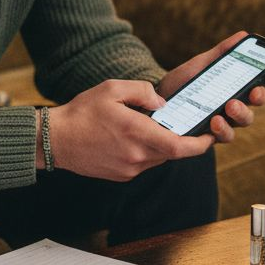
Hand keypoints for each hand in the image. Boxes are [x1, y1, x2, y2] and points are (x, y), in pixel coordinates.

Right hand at [44, 80, 212, 180]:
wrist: (54, 140)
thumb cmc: (82, 112)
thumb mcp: (112, 88)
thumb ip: (143, 91)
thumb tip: (162, 104)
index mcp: (138, 134)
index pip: (181, 147)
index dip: (200, 143)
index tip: (210, 136)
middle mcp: (137, 157)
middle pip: (172, 152)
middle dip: (180, 139)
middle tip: (184, 123)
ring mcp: (129, 169)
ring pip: (158, 158)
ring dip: (162, 144)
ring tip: (152, 126)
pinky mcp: (121, 175)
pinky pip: (144, 163)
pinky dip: (146, 151)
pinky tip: (133, 136)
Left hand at [156, 31, 264, 143]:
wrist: (156, 97)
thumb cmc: (184, 81)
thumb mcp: (201, 64)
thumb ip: (221, 52)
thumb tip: (243, 35)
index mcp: (234, 93)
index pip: (255, 95)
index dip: (260, 94)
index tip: (256, 89)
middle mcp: (229, 113)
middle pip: (247, 117)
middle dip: (243, 111)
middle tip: (232, 103)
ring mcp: (216, 127)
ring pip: (232, 131)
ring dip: (228, 126)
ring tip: (216, 117)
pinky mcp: (201, 139)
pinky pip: (213, 141)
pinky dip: (213, 134)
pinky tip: (206, 125)